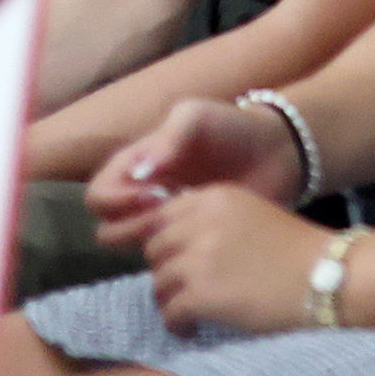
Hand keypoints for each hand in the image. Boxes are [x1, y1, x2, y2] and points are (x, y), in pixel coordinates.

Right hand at [88, 99, 303, 237]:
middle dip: (127, 225)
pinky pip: (164, 258)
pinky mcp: (188, 241)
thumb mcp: (197, 117)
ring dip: (146, 240)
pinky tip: (198, 237)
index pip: (98, 193)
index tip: (152, 194)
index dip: (115, 199)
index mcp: (136, 164)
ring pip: (131, 247)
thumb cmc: (232, 128)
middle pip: (106, 227)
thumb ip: (168, 138)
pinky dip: (171, 253)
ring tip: (181, 225)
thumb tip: (140, 173)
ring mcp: (164, 221)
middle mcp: (142, 196)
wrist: (276, 152)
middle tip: (165, 213)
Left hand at [136, 185, 333, 336]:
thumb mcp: (250, 213)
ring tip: (190, 309)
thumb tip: (175, 241)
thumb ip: (211, 218)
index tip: (177, 258)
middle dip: (166, 269)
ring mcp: (197, 259)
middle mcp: (200, 222)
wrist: (325, 275)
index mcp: (214, 197)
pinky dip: (177, 324)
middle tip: (185, 286)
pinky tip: (193, 326)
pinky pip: (169, 312)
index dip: (166, 241)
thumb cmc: (294, 247)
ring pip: (157, 283)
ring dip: (170, 299)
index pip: (162, 216)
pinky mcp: (200, 294)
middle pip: (154, 249)